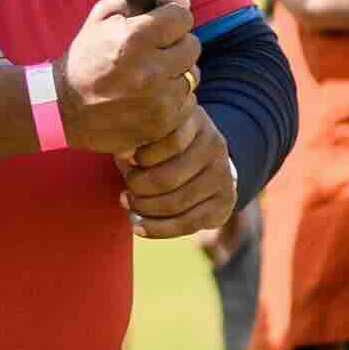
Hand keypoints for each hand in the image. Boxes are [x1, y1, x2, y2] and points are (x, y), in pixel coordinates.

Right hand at [57, 0, 197, 158]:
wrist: (65, 109)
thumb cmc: (85, 59)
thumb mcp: (100, 18)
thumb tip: (182, 1)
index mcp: (134, 38)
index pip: (182, 17)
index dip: (172, 18)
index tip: (163, 25)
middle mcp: (151, 70)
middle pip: (192, 45)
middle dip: (176, 45)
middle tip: (157, 52)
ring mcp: (159, 100)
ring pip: (192, 75)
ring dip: (176, 73)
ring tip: (152, 76)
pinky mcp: (162, 124)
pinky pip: (188, 102)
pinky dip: (174, 98)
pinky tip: (152, 97)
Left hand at [121, 115, 238, 245]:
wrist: (204, 161)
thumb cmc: (163, 145)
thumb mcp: (151, 133)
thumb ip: (136, 141)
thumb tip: (123, 156)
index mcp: (194, 120)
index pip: (165, 142)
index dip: (140, 157)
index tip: (125, 161)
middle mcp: (214, 146)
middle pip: (168, 177)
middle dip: (139, 189)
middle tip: (124, 192)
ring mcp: (223, 175)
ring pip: (177, 203)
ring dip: (145, 209)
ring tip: (128, 205)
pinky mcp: (225, 202)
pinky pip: (188, 223)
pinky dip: (158, 229)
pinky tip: (137, 227)